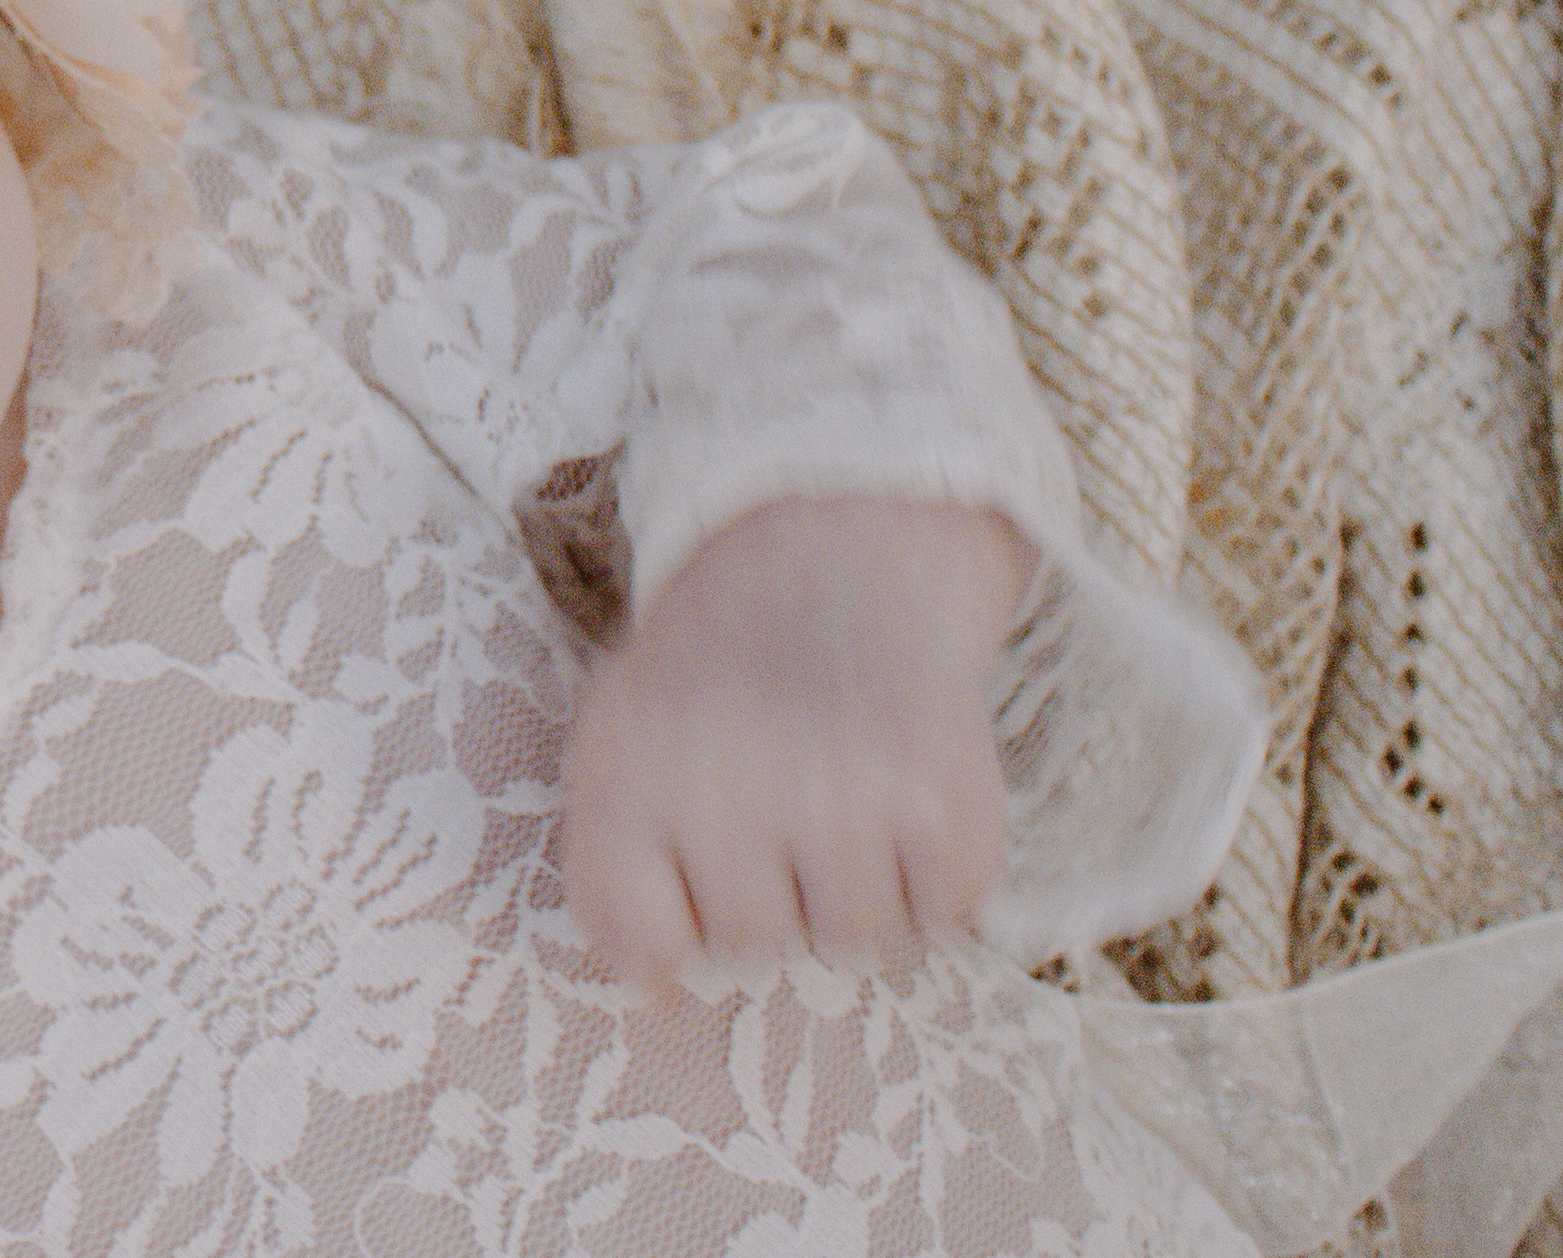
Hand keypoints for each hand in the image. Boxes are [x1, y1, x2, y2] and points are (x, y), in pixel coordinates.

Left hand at [556, 492, 1029, 993]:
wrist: (836, 562)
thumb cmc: (715, 683)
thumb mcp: (623, 744)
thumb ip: (612, 873)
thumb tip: (658, 1000)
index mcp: (632, 775)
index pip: (632, 935)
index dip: (666, 928)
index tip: (688, 876)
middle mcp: (732, 792)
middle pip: (753, 946)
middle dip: (768, 894)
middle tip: (776, 802)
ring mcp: (847, 801)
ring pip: (853, 943)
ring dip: (855, 888)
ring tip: (840, 794)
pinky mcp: (950, 809)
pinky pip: (943, 920)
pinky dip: (935, 876)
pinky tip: (903, 796)